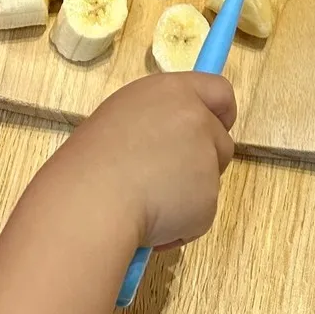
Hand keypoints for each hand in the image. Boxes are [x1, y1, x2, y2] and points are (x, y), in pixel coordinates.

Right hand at [43, 73, 235, 249]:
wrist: (93, 196)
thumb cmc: (94, 156)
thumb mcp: (125, 114)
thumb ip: (160, 118)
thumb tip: (170, 139)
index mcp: (173, 91)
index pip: (219, 91)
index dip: (220, 113)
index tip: (214, 127)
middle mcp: (197, 119)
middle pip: (221, 141)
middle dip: (203, 161)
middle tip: (166, 175)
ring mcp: (206, 160)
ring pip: (209, 181)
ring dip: (187, 194)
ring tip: (146, 198)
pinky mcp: (209, 199)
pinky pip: (201, 214)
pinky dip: (181, 222)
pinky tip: (151, 219)